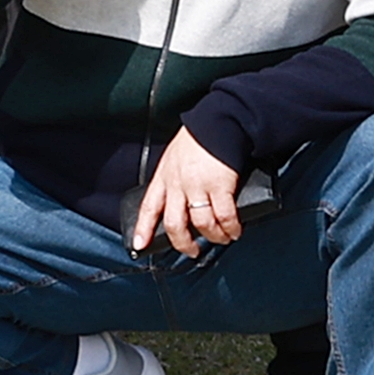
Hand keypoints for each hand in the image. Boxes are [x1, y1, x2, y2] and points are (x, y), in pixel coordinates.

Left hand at [127, 129, 248, 257]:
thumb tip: (179, 203)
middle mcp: (178, 184)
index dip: (143, 228)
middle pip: (175, 224)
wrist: (219, 123)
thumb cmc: (198, 140)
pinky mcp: (220, 186)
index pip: (149, 207)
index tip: (139, 245)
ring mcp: (198, 186)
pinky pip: (225, 216)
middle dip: (183, 243)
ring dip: (213, 237)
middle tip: (192, 251)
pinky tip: (234, 231)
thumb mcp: (174, 159)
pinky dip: (230, 228)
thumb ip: (173, 180)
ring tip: (221, 239)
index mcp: (164, 177)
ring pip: (201, 224)